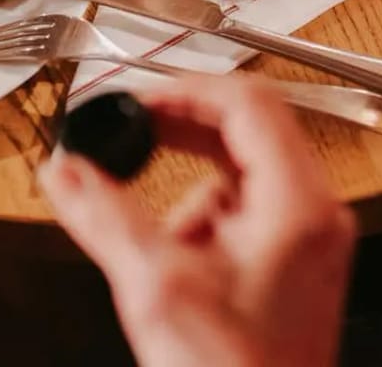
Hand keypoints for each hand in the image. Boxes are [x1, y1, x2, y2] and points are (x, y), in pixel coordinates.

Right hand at [40, 76, 355, 366]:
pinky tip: (177, 270)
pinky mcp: (290, 264)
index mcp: (299, 203)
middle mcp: (314, 213)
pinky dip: (201, 225)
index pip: (249, 104)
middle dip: (181, 134)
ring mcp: (307, 239)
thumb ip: (106, 216)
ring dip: (189, 194)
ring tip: (161, 249)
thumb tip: (67, 170)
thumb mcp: (156, 289)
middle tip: (130, 132)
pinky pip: (242, 214)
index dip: (186, 92)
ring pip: (240, 175)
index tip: (138, 99)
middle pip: (249, 130)